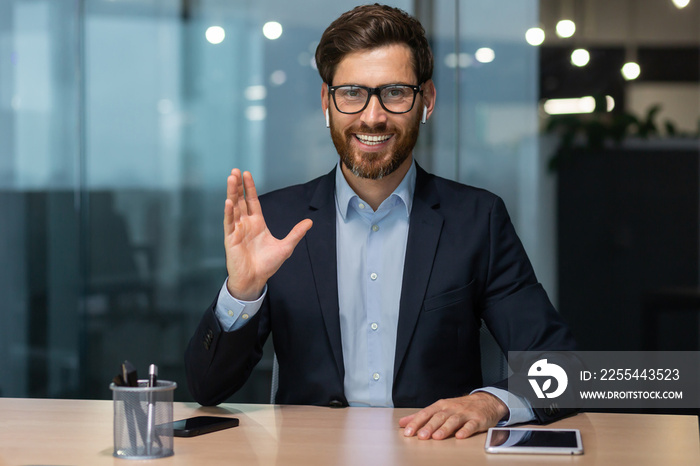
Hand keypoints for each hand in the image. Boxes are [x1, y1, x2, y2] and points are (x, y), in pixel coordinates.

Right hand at [224, 169, 312, 300]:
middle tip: (236, 170)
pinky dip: (228, 212)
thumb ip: (296, 233)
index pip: (252, 201)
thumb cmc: (267, 265)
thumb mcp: (286, 246)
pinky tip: (228, 201)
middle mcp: (245, 224)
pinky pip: (229, 222)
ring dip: (231, 193)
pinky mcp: (230, 238)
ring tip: (231, 178)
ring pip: (233, 207)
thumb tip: (310, 222)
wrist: (255, 279)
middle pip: (240, 200)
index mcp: (257, 223)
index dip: (249, 188)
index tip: (247, 174)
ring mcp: (237, 230)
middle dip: (238, 185)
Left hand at [398, 392, 507, 439]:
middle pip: (439, 417)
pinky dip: (465, 430)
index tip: (407, 432)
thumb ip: (421, 416)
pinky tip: (460, 436)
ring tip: (436, 437)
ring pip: (453, 421)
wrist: (485, 401)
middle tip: (420, 436)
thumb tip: (403, 423)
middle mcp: (451, 408)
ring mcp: (465, 414)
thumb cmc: (459, 407)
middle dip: (429, 426)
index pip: (426, 413)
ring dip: (444, 429)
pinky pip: (471, 425)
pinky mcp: (477, 420)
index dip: (416, 422)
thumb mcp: (440, 408)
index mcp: (441, 406)